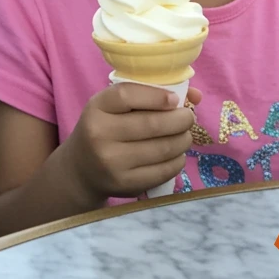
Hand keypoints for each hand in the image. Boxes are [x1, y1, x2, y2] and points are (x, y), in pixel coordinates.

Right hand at [68, 83, 201, 201]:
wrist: (82, 169)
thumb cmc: (104, 128)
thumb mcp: (113, 107)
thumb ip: (148, 96)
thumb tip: (196, 94)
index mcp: (96, 108)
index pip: (127, 95)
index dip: (156, 96)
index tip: (174, 99)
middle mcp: (101, 135)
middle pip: (152, 124)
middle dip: (180, 119)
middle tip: (188, 117)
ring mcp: (113, 162)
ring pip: (162, 148)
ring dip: (183, 140)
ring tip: (184, 135)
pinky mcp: (127, 184)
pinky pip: (164, 171)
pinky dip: (178, 160)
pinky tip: (176, 154)